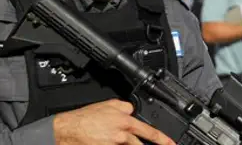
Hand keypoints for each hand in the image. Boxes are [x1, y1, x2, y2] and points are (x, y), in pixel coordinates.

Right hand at [53, 99, 174, 144]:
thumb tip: (133, 111)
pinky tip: (118, 144)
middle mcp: (121, 136)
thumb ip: (125, 107)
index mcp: (125, 121)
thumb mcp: (109, 104)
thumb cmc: (85, 118)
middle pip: (142, 144)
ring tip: (128, 142)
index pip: (149, 131)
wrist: (67, 130)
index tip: (171, 143)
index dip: (162, 139)